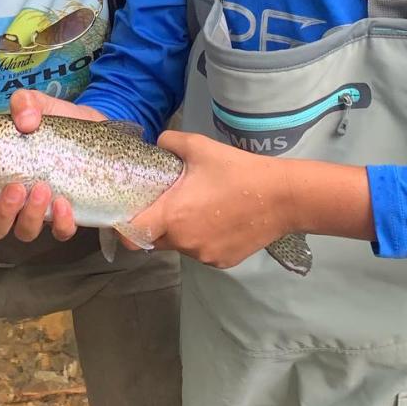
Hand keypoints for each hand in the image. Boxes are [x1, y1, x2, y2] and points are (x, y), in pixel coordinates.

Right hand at [0, 90, 106, 241]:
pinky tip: (65, 203)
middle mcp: (15, 201)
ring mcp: (41, 211)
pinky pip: (60, 232)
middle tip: (15, 188)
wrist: (97, 129)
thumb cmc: (59, 122)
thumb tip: (25, 119)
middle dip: (2, 214)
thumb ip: (26, 103)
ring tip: (43, 188)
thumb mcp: (41, 106)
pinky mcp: (68, 215)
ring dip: (30, 215)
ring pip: (25, 232)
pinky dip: (61, 223)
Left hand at [127, 132, 294, 268]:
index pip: (131, 234)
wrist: (282, 197)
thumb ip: (169, 142)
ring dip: (181, 231)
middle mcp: (183, 242)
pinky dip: (203, 239)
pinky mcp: (222, 262)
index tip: (129, 213)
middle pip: (154, 241)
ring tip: (201, 208)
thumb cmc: (237, 170)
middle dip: (155, 225)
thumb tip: (157, 143)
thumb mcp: (199, 147)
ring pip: (179, 246)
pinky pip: (201, 252)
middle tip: (168, 204)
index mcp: (172, 216)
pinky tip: (219, 220)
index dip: (125, 225)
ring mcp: (203, 255)